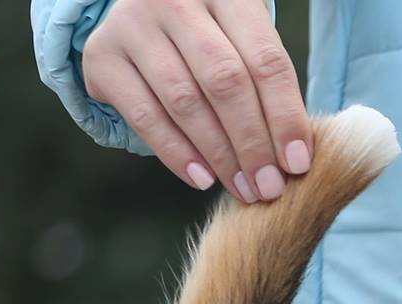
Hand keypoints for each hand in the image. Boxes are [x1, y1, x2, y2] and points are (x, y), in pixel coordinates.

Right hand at [82, 0, 310, 202]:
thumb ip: (266, 84)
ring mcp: (133, 23)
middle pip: (224, 82)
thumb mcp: (243, 40)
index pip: (265, 60)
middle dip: (252, 143)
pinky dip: (177, 153)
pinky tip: (202, 178)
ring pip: (185, 101)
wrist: (142, 10)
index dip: (285, 116)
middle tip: (269, 187)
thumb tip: (294, 157)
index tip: (298, 164)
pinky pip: (145, 116)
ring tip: (242, 188)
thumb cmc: (211, 35)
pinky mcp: (102, 54)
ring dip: (219, 155)